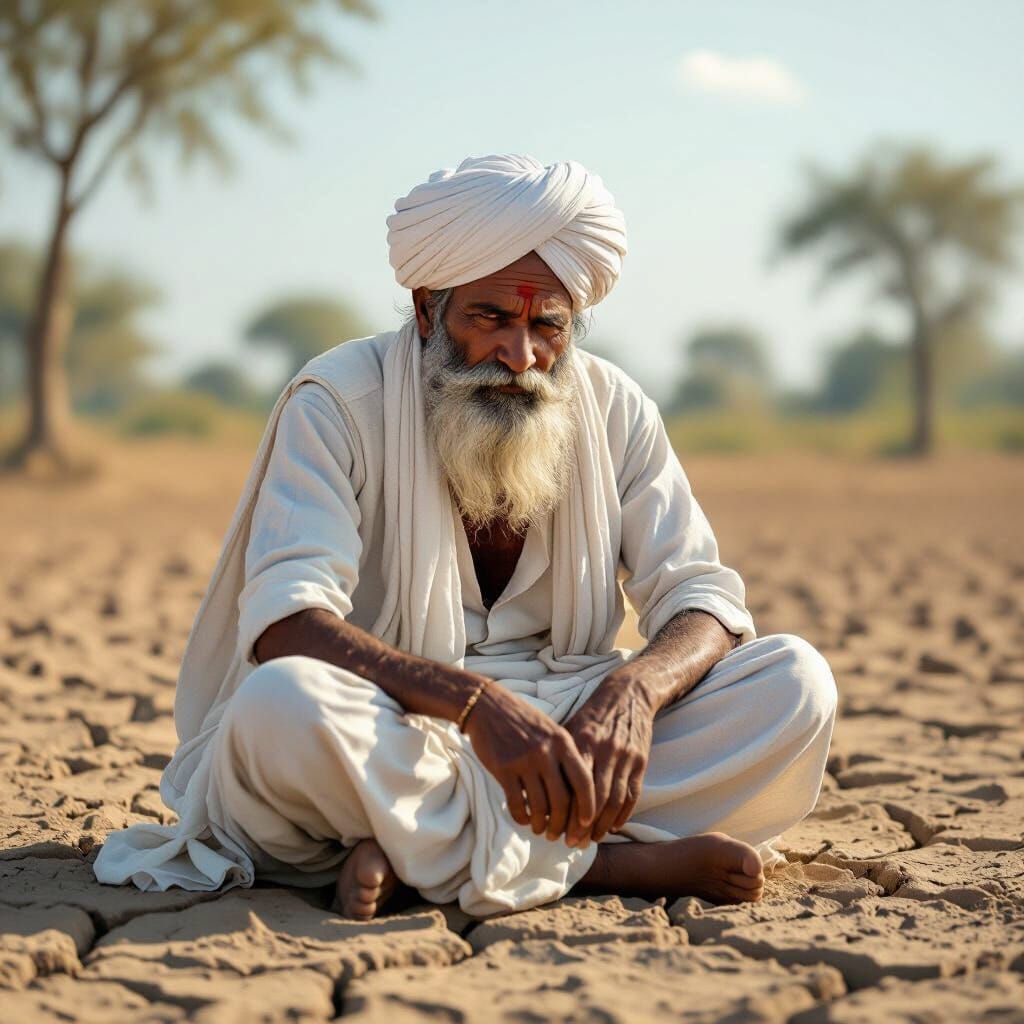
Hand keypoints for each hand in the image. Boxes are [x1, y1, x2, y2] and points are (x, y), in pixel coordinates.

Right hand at [464, 681, 595, 845]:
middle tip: (560, 836)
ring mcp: (524, 760)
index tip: (586, 823)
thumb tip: (577, 796)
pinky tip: (523, 819)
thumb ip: (564, 757)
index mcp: (563, 742)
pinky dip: (522, 817)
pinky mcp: (503, 768)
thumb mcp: (551, 731)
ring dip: (541, 825)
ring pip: (539, 806)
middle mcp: (546, 752)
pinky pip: (516, 803)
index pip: (583, 781)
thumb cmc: (523, 721)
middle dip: (562, 824)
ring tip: (541, 830)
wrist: (488, 706)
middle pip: (562, 800)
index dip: (588, 807)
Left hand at [564, 673, 654, 842]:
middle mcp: (604, 749)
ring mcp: (624, 756)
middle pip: (593, 798)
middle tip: (570, 843)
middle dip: (581, 825)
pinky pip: (632, 795)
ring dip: (602, 826)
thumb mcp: (570, 726)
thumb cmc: (592, 714)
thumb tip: (526, 781)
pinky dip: (623, 815)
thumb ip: (553, 753)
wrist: (628, 694)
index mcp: (581, 740)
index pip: (570, 784)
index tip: (552, 828)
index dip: (562, 811)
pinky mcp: (640, 761)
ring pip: (614, 801)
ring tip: (590, 840)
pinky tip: (612, 828)